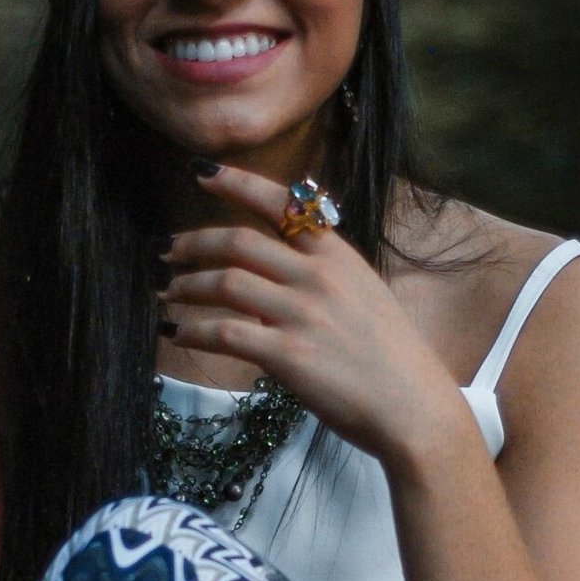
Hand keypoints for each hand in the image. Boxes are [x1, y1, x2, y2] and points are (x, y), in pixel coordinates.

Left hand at [160, 162, 464, 467]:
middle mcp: (318, 276)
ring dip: (186, 286)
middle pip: (239, 242)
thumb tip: (269, 277)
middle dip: (193, 244)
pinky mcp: (288, 355)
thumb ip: (320, 278)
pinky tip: (177, 331)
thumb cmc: (392, 360)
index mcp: (338, 255)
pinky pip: (224, 332)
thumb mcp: (364, 297)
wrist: (414, 408)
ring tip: (166, 293)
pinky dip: (193, 328)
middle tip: (165, 252)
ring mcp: (302, 314)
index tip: (200, 172)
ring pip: (225, 283)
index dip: (236, 183)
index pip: (281, 203)